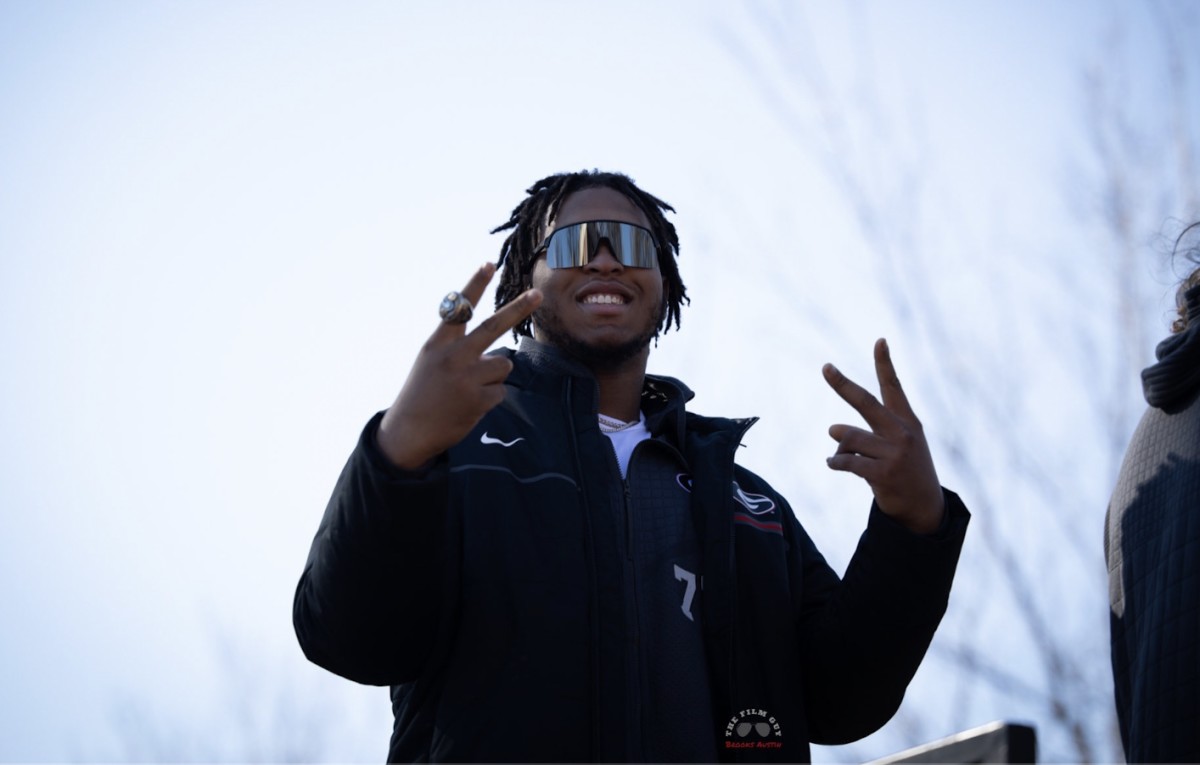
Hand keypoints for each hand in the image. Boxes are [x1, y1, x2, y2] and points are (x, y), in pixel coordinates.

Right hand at [377, 263, 541, 469]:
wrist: (410, 429)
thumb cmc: (423, 391)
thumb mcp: (430, 359)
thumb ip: (457, 347)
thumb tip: (498, 353)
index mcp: (438, 342)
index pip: (459, 308)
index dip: (475, 285)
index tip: (489, 263)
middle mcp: (453, 356)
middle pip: (494, 327)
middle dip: (519, 308)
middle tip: (538, 293)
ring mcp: (467, 378)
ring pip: (503, 365)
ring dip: (494, 376)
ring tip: (470, 388)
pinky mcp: (478, 400)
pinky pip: (500, 391)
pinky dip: (490, 398)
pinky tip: (469, 405)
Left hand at [822, 338, 944, 533]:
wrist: (924, 508)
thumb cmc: (905, 470)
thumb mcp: (897, 446)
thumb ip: (866, 433)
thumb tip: (833, 432)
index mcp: (907, 421)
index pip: (894, 387)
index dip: (885, 363)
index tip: (879, 340)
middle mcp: (902, 433)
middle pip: (865, 402)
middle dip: (842, 384)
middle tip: (826, 367)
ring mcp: (894, 453)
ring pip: (848, 437)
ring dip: (839, 446)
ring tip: (838, 455)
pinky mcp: (883, 474)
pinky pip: (847, 461)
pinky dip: (835, 462)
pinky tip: (832, 464)